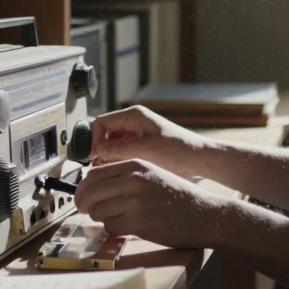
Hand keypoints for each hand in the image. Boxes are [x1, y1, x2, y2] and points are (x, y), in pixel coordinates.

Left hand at [74, 158, 226, 249]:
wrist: (205, 214)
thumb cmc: (178, 196)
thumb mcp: (152, 174)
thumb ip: (124, 176)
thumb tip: (92, 185)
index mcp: (135, 165)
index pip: (93, 175)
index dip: (82, 189)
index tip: (81, 198)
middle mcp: (133, 180)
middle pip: (90, 193)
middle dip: (84, 206)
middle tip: (86, 212)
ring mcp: (135, 201)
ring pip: (98, 212)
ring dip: (103, 219)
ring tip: (119, 219)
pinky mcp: (139, 223)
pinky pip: (111, 228)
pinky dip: (115, 231)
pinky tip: (129, 228)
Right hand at [91, 105, 208, 178]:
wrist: (198, 160)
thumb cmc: (179, 150)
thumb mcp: (147, 149)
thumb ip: (120, 149)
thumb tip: (97, 151)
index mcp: (134, 116)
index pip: (101, 122)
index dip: (93, 138)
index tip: (90, 155)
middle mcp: (132, 123)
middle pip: (103, 133)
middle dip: (97, 149)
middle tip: (95, 166)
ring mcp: (134, 136)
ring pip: (109, 144)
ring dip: (105, 157)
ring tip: (104, 171)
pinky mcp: (138, 148)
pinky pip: (118, 153)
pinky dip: (114, 162)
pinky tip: (114, 172)